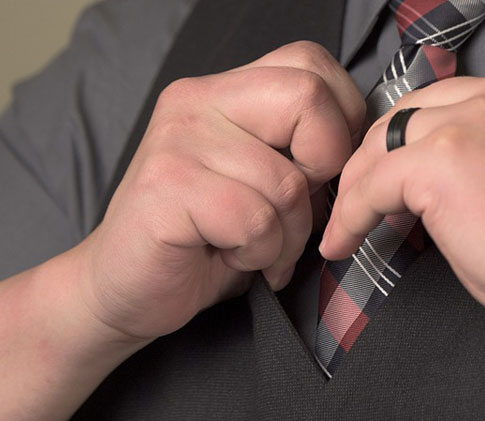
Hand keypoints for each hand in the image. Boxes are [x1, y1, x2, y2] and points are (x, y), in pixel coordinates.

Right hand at [72, 41, 364, 341]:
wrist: (120, 291)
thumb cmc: (201, 242)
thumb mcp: (260, 183)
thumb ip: (299, 150)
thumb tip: (364, 152)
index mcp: (224, 91)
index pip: (312, 65)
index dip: (340, 122)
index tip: (322, 174)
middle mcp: (196, 101)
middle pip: (308, 100)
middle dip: (321, 171)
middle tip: (290, 213)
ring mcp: (178, 140)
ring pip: (286, 182)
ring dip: (285, 236)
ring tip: (251, 248)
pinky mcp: (168, 187)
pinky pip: (255, 220)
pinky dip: (257, 255)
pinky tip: (229, 257)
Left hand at [321, 71, 484, 352]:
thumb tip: (452, 188)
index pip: (458, 104)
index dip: (424, 141)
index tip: (406, 176)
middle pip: (416, 110)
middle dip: (384, 154)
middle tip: (363, 196)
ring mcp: (472, 120)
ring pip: (387, 140)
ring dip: (362, 183)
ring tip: (347, 224)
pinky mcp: (441, 158)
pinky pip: (374, 183)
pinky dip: (351, 214)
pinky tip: (344, 242)